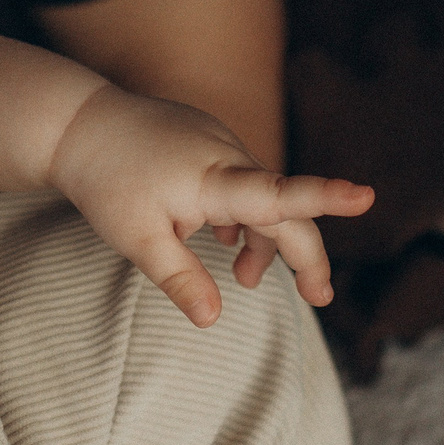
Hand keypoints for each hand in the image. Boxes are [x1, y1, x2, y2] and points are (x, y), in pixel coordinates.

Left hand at [47, 87, 371, 325]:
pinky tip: (227, 240)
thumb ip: (180, 279)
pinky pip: (243, 182)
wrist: (78, 123)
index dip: (323, 197)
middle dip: (304, 255)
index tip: (365, 196)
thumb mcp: (136, 240)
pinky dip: (244, 216)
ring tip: (245, 278)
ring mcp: (222, 145)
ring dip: (264, 239)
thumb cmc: (105, 182)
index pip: (277, 193)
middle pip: (283, 209)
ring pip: (262, 197)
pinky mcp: (212, 143)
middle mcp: (228, 156)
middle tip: (318, 299)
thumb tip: (212, 321)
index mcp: (212, 179)